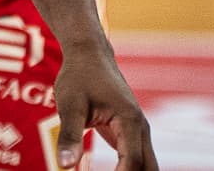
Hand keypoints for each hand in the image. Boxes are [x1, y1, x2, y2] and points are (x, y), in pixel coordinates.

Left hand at [53, 41, 155, 169]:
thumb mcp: (70, 104)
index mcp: (130, 121)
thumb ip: (69, 135)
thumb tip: (65, 166)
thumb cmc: (79, 76)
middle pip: (148, 168)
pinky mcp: (130, 133)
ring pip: (146, 166)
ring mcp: (138, 130)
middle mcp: (140, 128)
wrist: (89, 54)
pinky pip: (136, 159)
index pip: (133, 162)